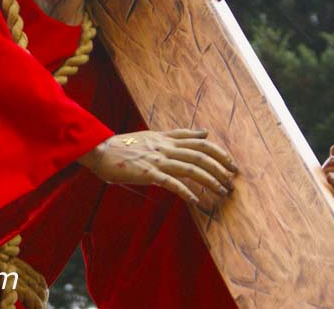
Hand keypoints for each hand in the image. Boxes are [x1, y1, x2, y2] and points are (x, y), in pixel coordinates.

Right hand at [79, 129, 237, 204]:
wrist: (101, 150)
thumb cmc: (126, 145)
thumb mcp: (155, 135)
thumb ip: (178, 135)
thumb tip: (204, 132)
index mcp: (167, 138)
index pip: (200, 142)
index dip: (219, 152)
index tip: (231, 163)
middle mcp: (166, 147)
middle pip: (201, 155)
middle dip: (220, 168)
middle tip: (232, 181)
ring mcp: (158, 160)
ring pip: (191, 169)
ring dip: (210, 181)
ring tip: (221, 192)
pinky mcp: (149, 173)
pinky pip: (172, 183)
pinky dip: (186, 192)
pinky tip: (196, 201)